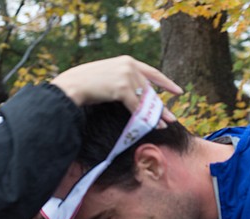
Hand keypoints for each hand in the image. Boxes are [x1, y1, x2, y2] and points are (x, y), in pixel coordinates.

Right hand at [51, 55, 181, 125]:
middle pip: (151, 90)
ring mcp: (127, 76)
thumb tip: (136, 95)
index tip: (178, 92)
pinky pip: (137, 107)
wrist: (71, 86)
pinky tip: (152, 126)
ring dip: (155, 115)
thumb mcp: (108, 77)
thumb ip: (123, 81)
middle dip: (161, 106)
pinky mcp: (123, 89)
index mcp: (127, 61)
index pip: (152, 73)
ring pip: (145, 100)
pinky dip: (145, 118)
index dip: (166, 83)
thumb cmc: (85, 84)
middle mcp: (130, 66)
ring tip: (164, 125)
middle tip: (172, 118)